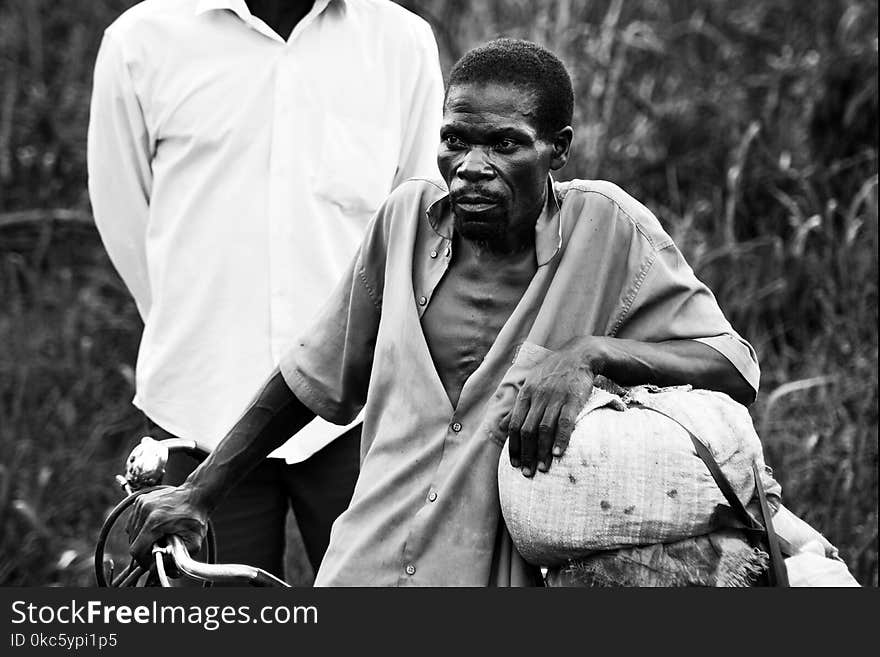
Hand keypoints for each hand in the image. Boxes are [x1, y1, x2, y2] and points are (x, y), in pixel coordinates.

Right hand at [126, 484, 208, 567]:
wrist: (197, 495)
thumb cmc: (195, 517)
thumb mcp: (193, 542)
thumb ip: (175, 560)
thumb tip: (157, 569)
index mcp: (156, 522)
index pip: (137, 550)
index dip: (144, 561)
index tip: (153, 561)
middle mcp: (145, 510)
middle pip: (133, 542)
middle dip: (146, 549)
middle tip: (160, 548)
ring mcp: (141, 504)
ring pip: (131, 532)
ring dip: (143, 538)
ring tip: (159, 536)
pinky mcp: (140, 500)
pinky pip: (133, 521)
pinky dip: (141, 528)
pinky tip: (155, 526)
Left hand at [503, 340, 601, 476]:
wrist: (579, 355)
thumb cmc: (553, 372)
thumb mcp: (531, 383)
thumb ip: (517, 405)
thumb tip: (501, 425)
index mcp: (526, 394)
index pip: (514, 424)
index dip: (514, 446)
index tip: (514, 464)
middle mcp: (538, 396)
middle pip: (527, 430)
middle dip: (527, 454)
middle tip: (527, 473)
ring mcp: (555, 397)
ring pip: (544, 428)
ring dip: (542, 451)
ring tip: (542, 469)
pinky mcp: (573, 398)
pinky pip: (565, 422)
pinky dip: (561, 439)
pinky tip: (558, 454)